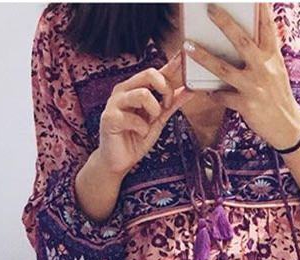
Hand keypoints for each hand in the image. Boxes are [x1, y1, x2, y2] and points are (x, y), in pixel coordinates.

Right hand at [96, 53, 193, 176]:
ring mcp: (115, 102)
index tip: (185, 58)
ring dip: (154, 110)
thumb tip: (189, 90)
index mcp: (136, 88)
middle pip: (149, 74)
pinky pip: (134, 117)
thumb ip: (172, 104)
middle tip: (167, 105)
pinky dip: (142, 129)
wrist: (119, 161)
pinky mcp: (110, 117)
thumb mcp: (159, 120)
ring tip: (150, 121)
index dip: (172, 65)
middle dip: (165, 89)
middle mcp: (125, 90)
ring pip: (143, 93)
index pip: (157, 72)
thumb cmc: (135, 138)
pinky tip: (139, 133)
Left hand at [183, 3, 299, 149]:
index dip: (260, 7)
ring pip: (224, 69)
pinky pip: (222, 96)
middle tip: (209, 8)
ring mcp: (254, 86)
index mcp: (273, 56)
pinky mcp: (246, 104)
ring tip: (187, 45)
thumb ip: (264, 53)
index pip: (267, 26)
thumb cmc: (278, 95)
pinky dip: (212, 94)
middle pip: (242, 41)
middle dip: (225, 23)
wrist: (286, 126)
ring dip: (203, 56)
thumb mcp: (277, 70)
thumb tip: (251, 35)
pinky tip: (204, 90)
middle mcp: (264, 68)